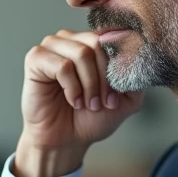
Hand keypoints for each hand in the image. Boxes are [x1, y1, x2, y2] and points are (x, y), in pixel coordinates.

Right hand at [15, 30, 143, 176]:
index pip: (114, 37)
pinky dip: (72, 88)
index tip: (118, 95)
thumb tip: (141, 55)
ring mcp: (53, 46)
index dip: (120, 66)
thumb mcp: (127, 97)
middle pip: (98, 43)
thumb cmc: (92, 117)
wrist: (67, 140)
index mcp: (94, 42)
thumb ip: (137, 74)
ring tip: (88, 104)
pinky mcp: (36, 58)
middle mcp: (74, 39)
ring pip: (81, 53)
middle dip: (105, 78)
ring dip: (90, 85)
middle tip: (103, 103)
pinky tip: (71, 100)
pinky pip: (61, 66)